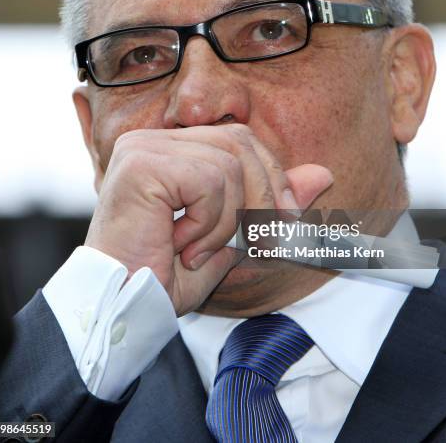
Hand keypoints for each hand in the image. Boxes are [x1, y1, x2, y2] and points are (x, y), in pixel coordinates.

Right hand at [85, 124, 332, 314]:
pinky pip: (208, 181)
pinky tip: (182, 245)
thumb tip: (323, 173)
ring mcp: (144, 148)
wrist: (121, 307)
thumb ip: (273, 200)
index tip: (286, 218)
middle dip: (262, 196)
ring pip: (228, 164)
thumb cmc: (166, 275)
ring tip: (198, 250)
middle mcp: (153, 139)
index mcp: (170, 149)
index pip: (238, 138)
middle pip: (239, 142)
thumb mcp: (232, 236)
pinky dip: (208, 223)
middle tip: (257, 242)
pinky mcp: (142, 164)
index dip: (271, 175)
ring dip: (227, 220)